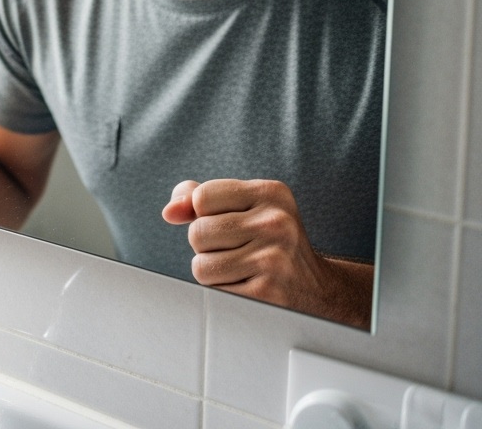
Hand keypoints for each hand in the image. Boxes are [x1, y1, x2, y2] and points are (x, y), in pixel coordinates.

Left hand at [162, 178, 371, 327]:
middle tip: (238, 250)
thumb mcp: (244, 207)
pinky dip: (224, 292)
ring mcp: (274, 259)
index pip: (202, 197)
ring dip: (213, 272)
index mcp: (272, 193)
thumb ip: (198, 198)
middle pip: (197, 233)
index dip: (203, 214)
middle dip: (207, 246)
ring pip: (201, 266)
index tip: (229, 222)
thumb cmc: (270, 243)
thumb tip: (170, 211)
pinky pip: (214, 292)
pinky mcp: (267, 294)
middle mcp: (277, 223)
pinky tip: (248, 287)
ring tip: (242, 269)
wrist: (319, 290)